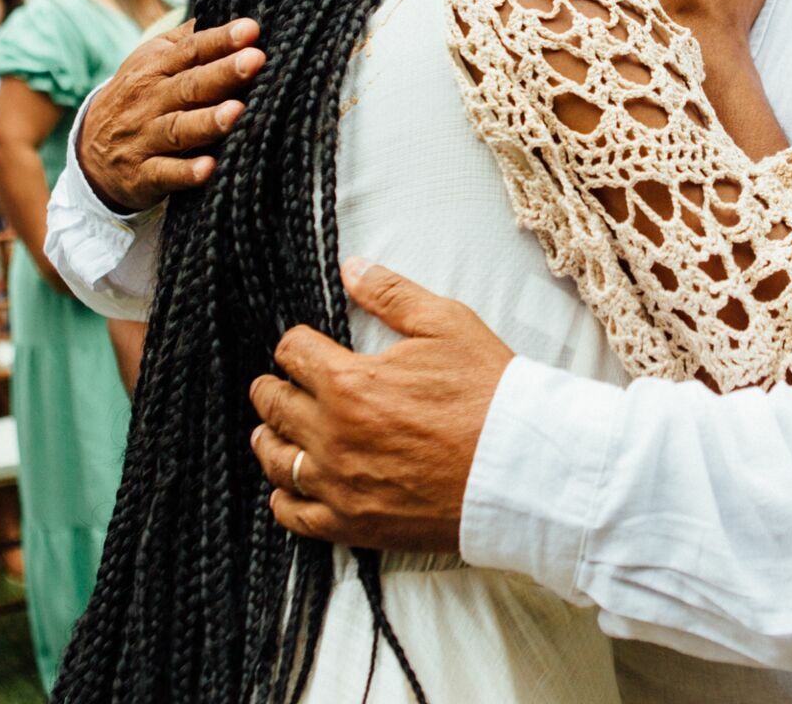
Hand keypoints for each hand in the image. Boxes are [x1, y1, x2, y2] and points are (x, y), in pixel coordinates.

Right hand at [76, 18, 264, 213]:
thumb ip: (187, 41)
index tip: (251, 30)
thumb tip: (227, 13)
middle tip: (255, 61)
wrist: (89, 150)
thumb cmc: (138, 97)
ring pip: (178, 129)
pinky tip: (209, 168)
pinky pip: (164, 173)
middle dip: (223, 73)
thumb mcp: (151, 63)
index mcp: (155, 68)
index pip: (191, 50)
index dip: (220, 40)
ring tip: (237, 112)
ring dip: (208, 121)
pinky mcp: (143, 174)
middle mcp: (149, 101)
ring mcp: (144, 138)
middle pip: (189, 86)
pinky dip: (185, 172)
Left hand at [249, 262, 514, 552]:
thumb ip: (391, 294)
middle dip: (272, 388)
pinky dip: (284, 498)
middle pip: (274, 405)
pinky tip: (290, 486)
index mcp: (348, 382)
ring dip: (270, 439)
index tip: (302, 346)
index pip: (291, 353)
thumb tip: (351, 268)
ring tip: (273, 431)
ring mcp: (339, 485)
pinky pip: (294, 514)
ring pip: (275, 460)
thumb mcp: (447, 324)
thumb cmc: (488, 393)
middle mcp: (333, 435)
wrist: (521, 466)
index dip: (296, 344)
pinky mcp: (353, 524)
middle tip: (274, 385)